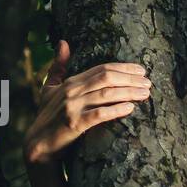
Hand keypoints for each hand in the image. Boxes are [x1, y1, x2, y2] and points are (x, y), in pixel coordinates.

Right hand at [23, 39, 151, 164]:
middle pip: (107, 78)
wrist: (37, 144)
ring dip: (129, 92)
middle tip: (148, 83)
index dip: (123, 68)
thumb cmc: (47, 115)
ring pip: (106, 94)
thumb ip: (59, 66)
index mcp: (71, 82)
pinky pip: (99, 114)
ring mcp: (73, 107)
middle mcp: (72, 91)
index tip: (141, 71)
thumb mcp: (50, 87)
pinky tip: (130, 108)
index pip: (102, 69)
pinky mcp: (74, 124)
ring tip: (145, 94)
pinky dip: (116, 110)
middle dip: (130, 79)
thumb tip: (63, 42)